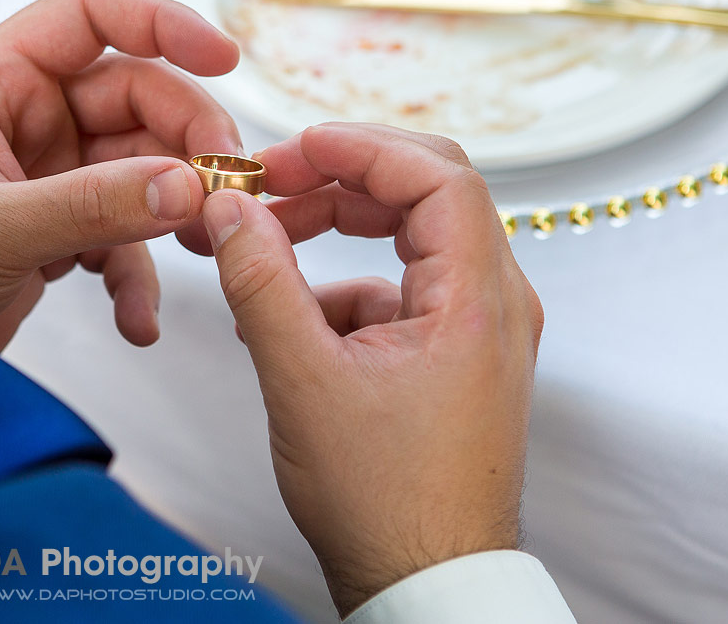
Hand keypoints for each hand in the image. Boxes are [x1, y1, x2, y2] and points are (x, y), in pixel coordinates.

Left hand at [0, 0, 240, 350]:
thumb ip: (92, 206)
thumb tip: (187, 185)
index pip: (89, 17)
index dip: (161, 24)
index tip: (224, 56)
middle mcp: (26, 116)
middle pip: (137, 96)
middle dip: (185, 140)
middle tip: (222, 187)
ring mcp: (48, 173)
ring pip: (143, 166)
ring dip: (176, 210)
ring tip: (199, 250)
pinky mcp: (61, 229)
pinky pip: (125, 235)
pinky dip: (139, 275)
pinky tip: (138, 321)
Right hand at [196, 123, 543, 615]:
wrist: (425, 582)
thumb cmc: (385, 502)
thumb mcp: (301, 380)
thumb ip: (262, 282)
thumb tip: (231, 212)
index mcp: (477, 302)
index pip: (437, 176)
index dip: (360, 147)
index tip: (294, 150)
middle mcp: (496, 306)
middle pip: (428, 195)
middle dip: (343, 181)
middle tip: (273, 188)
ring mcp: (481, 332)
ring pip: (412, 242)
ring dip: (339, 234)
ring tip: (268, 251)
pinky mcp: (457, 356)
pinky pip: (404, 291)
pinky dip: (347, 290)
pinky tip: (294, 323)